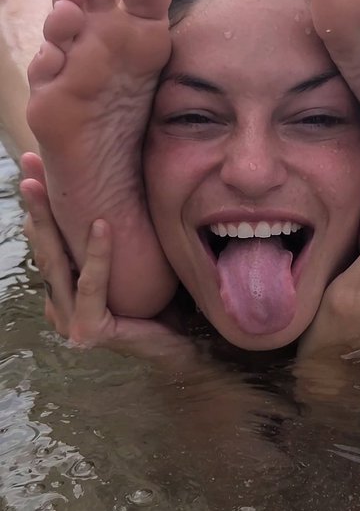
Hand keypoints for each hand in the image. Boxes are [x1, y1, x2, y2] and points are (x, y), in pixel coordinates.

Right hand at [20, 153, 184, 356]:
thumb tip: (107, 186)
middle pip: (43, 245)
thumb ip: (107, 238)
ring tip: (41, 185)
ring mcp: (69, 320)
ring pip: (56, 261)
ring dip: (48, 220)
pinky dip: (97, 253)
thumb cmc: (157, 301)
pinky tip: (102, 224)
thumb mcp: (125, 262)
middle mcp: (59, 304)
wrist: (179, 346)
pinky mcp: (89, 330)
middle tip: (29, 163)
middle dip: (35, 203)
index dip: (40, 202)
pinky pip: (92, 284)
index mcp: (62, 289)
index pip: (46, 239)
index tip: (34, 164)